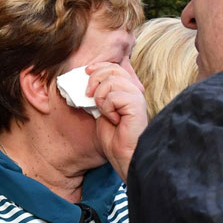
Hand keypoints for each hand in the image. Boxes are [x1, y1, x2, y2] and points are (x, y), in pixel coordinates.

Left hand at [87, 62, 147, 179]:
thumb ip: (98, 94)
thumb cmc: (114, 137)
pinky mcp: (136, 105)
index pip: (114, 67)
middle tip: (89, 95)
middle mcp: (134, 91)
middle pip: (113, 70)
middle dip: (95, 79)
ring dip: (101, 97)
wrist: (123, 155)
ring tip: (105, 112)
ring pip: (112, 81)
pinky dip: (107, 108)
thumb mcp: (100, 110)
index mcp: (127, 90)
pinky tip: (114, 120)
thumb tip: (86, 80)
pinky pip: (114, 96)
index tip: (86, 72)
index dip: (99, 67)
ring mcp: (137, 97)